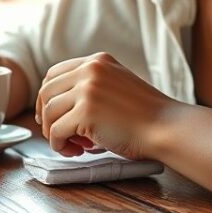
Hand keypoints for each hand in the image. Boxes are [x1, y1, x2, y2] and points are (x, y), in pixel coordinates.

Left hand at [36, 52, 175, 159]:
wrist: (166, 127)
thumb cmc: (145, 116)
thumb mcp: (117, 86)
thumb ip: (91, 88)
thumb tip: (57, 109)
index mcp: (98, 61)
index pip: (55, 73)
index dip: (48, 97)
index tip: (51, 116)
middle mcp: (90, 69)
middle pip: (46, 91)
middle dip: (45, 115)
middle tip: (56, 134)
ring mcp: (87, 89)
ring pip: (48, 112)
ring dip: (53, 133)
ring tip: (72, 146)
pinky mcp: (85, 112)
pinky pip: (56, 131)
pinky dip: (59, 145)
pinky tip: (75, 151)